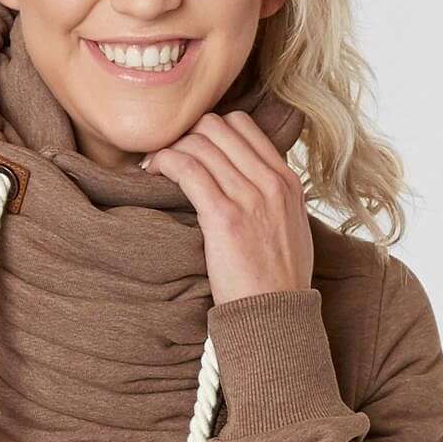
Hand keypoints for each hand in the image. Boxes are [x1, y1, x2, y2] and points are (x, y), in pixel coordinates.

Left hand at [144, 110, 314, 305]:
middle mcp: (271, 182)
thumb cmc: (278, 280)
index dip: (209, 129)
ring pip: (199, 143)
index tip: (191, 148)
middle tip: (167, 156)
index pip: (243, 125)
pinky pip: (187, 168)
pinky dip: (164, 162)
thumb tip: (247, 181)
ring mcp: (250, 198)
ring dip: (169, 148)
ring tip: (153, 167)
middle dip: (185, 134)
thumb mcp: (291, 227)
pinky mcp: (224, 217)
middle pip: (217, 126)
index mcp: (287, 180)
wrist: (276, 316)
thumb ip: (273, 197)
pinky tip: (152, 173)